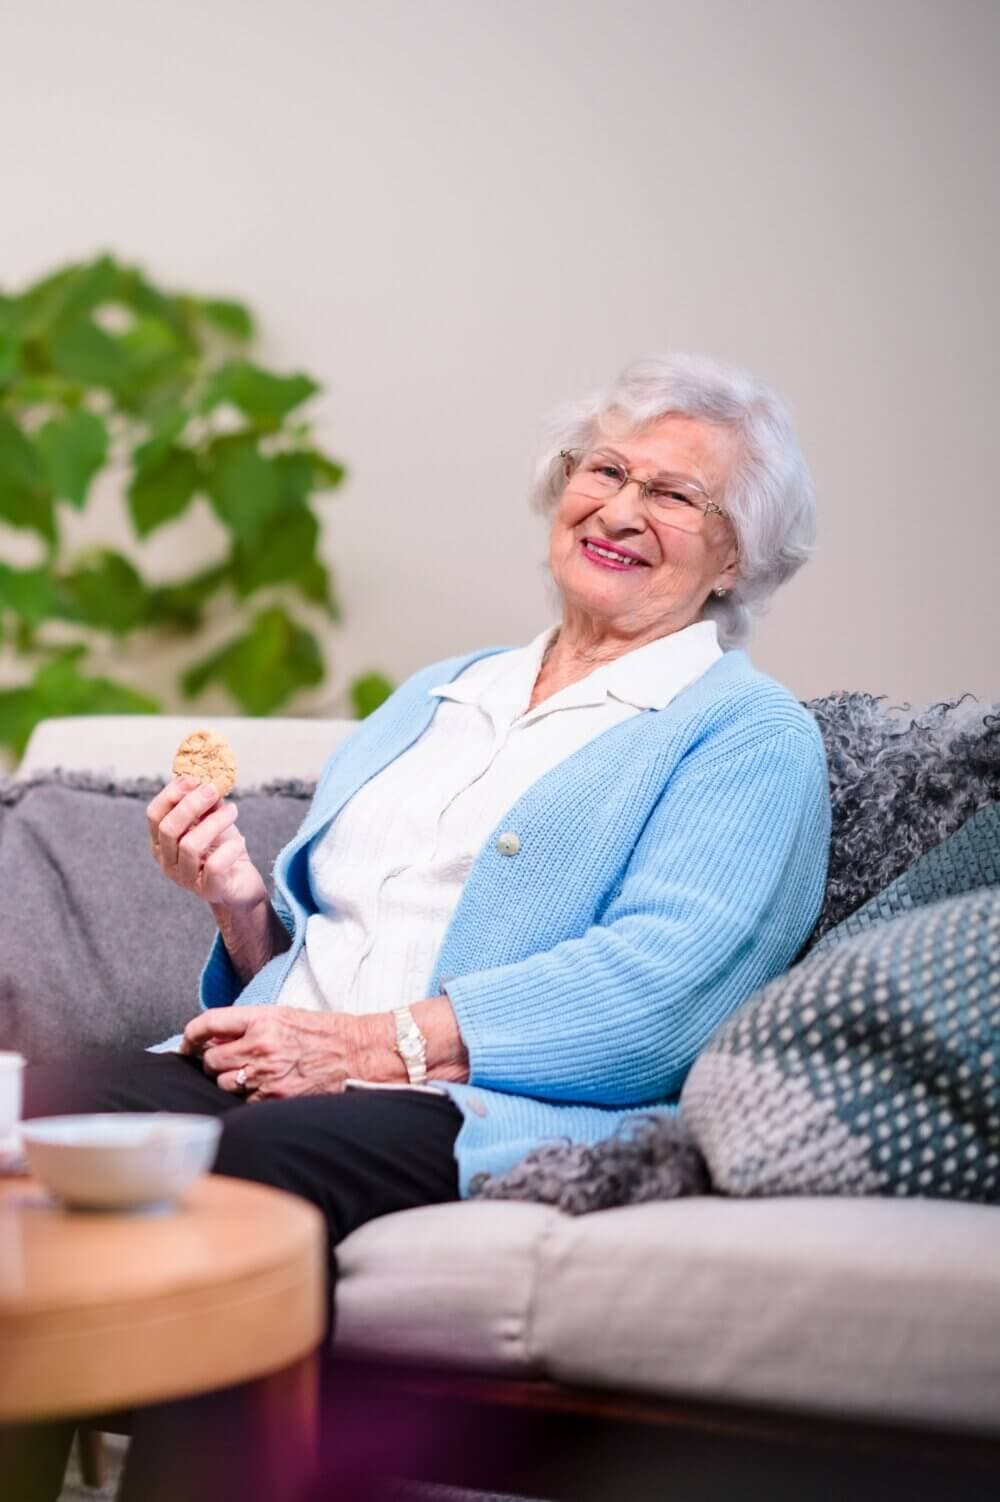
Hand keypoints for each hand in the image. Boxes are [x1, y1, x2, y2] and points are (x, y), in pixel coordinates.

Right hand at [146, 776, 267, 911]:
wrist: (242, 882)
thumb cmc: (222, 848)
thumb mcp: (211, 821)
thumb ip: (205, 803)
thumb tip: (205, 777)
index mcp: (162, 842)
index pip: (153, 815)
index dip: (170, 794)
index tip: (193, 778)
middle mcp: (167, 861)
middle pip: (168, 828)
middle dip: (191, 804)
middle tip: (214, 790)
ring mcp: (185, 878)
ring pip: (190, 845)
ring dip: (215, 822)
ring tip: (232, 811)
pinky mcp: (208, 890)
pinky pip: (214, 866)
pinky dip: (229, 849)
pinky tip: (239, 841)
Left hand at [181, 1006, 360, 1099]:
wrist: (357, 1054)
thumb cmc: (323, 1032)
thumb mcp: (284, 1015)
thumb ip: (248, 1024)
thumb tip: (214, 1038)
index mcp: (262, 1019)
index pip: (208, 1023)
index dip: (191, 1034)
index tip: (188, 1042)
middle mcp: (260, 1046)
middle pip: (210, 1060)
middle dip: (213, 1062)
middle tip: (226, 1061)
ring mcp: (266, 1075)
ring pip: (223, 1083)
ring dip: (229, 1081)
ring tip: (250, 1075)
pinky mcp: (275, 1098)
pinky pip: (244, 1101)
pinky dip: (248, 1097)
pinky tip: (265, 1088)